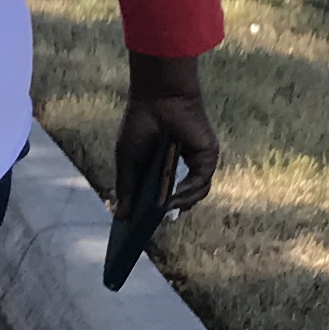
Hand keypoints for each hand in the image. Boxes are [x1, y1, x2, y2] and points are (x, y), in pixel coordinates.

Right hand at [116, 53, 220, 216]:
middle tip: (146, 230)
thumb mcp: (127, 161)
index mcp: (161, 167)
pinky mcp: (207, 157)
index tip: (135, 231)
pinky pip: (201, 182)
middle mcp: (180, 167)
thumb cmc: (140, 124)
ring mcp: (195, 163)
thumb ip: (126, 189)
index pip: (158, 196)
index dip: (149, 213)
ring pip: (193, 193)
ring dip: (178, 204)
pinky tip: (174, 198)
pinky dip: (188, 192)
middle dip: (163, 214)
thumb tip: (121, 217)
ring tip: (161, 212)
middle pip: (177, 198)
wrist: (158, 98)